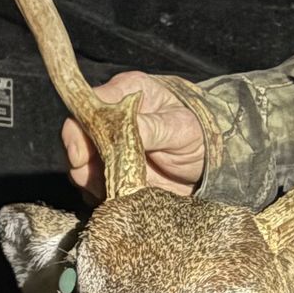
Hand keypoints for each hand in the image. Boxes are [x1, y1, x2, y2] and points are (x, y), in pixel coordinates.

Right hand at [62, 71, 205, 197]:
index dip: (79, 131)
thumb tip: (124, 130)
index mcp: (127, 94)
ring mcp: (110, 147)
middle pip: (78, 138)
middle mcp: (112, 118)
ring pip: (83, 166)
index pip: (88, 105)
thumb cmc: (201, 133)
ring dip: (93, 183)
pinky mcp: (114, 172)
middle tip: (102, 182)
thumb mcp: (183, 128)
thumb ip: (153, 127)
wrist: (215, 159)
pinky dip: (102, 196)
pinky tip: (120, 198)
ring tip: (118, 191)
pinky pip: (95, 186)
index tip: (81, 157)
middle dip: (84, 164)